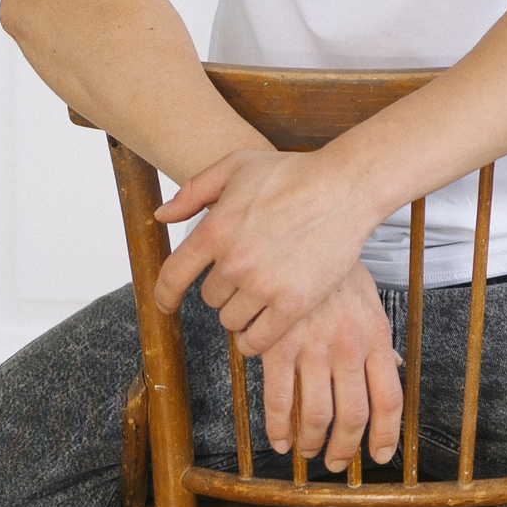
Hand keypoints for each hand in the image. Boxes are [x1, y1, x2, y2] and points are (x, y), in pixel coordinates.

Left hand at [153, 146, 375, 354]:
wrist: (344, 188)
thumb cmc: (292, 173)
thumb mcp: (235, 166)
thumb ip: (193, 192)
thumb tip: (161, 216)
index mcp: (215, 230)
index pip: (173, 276)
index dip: (165, 295)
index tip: (166, 304)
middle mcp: (235, 262)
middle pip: (209, 298)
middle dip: (222, 288)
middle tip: (246, 273)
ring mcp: (264, 285)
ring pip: (232, 319)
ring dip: (240, 311)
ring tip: (259, 294)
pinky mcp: (293, 304)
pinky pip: (258, 339)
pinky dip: (253, 339)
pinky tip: (259, 329)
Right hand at [255, 263, 402, 472]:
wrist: (299, 229)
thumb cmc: (335, 267)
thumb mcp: (369, 299)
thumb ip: (379, 339)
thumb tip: (395, 369)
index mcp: (375, 337)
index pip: (389, 399)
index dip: (386, 435)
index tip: (379, 456)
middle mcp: (348, 347)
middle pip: (353, 416)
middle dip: (345, 448)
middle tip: (337, 463)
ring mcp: (313, 348)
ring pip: (317, 416)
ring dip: (312, 442)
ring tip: (306, 451)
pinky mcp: (278, 346)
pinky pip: (279, 400)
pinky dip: (279, 427)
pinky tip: (279, 438)